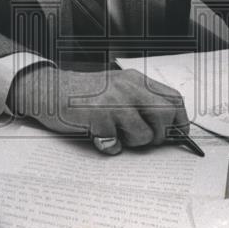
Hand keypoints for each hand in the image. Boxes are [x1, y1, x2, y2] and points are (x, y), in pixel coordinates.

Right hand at [8, 66, 188, 154]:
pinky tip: (99, 136)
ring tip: (117, 135)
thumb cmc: (84, 94)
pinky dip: (110, 147)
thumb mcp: (117, 88)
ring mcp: (113, 101)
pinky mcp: (97, 117)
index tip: (176, 135)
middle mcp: (128, 87)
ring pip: (144, 134)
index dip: (180, 120)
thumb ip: (140, 101)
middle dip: (159, 135)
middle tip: (144, 139)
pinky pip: (116, 144)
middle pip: (165, 115)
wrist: (48, 89)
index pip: (173, 99)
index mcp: (136, 80)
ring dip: (133, 143)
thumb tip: (167, 127)